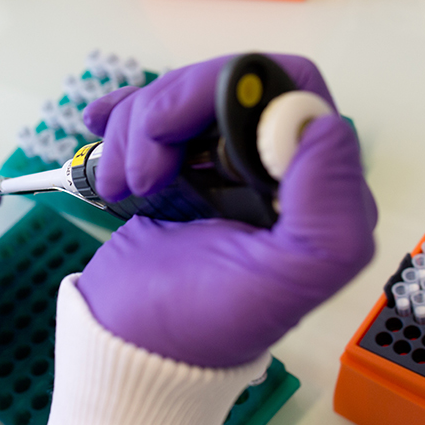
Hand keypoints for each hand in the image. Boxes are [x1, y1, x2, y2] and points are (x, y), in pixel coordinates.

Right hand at [78, 55, 376, 366]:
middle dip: (167, 116)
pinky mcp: (175, 162)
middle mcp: (270, 164)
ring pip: (176, 94)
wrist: (129, 342)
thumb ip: (325, 214)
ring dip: (133, 133)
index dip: (226, 94)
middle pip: (224, 83)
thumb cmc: (199, 323)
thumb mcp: (278, 284)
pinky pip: (147, 108)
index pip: (288, 87)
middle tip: (142, 174)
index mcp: (312, 187)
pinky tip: (99, 126)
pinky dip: (118, 113)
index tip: (174, 139)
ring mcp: (217, 159)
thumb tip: (326, 127)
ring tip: (121, 187)